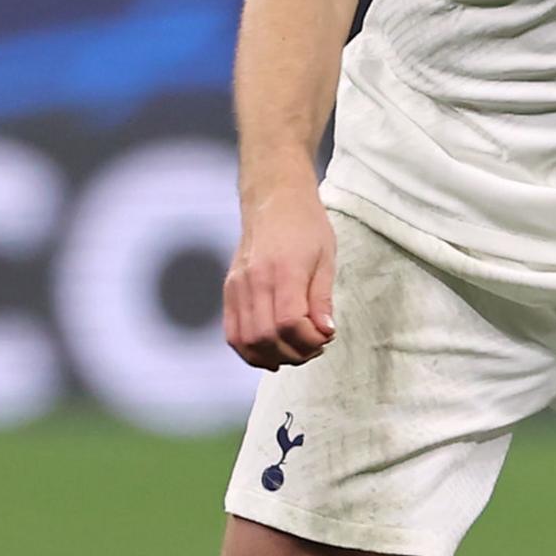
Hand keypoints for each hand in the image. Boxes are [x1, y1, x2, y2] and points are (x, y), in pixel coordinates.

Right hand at [223, 180, 337, 367]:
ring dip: (272, 356)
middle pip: (266, 336)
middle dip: (294, 353)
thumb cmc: (306, 225)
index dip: (309, 341)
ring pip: (246, 341)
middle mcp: (254, 280)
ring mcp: (237, 286)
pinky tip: (271, 352)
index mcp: (283, 270)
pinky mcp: (229, 290)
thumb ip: (322, 299)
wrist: (274, 199)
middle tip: (314, 348)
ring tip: (295, 351)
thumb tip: (325, 332)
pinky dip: (250, 351)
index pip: (289, 322)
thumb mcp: (326, 258)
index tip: (325, 337)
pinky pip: (232, 333)